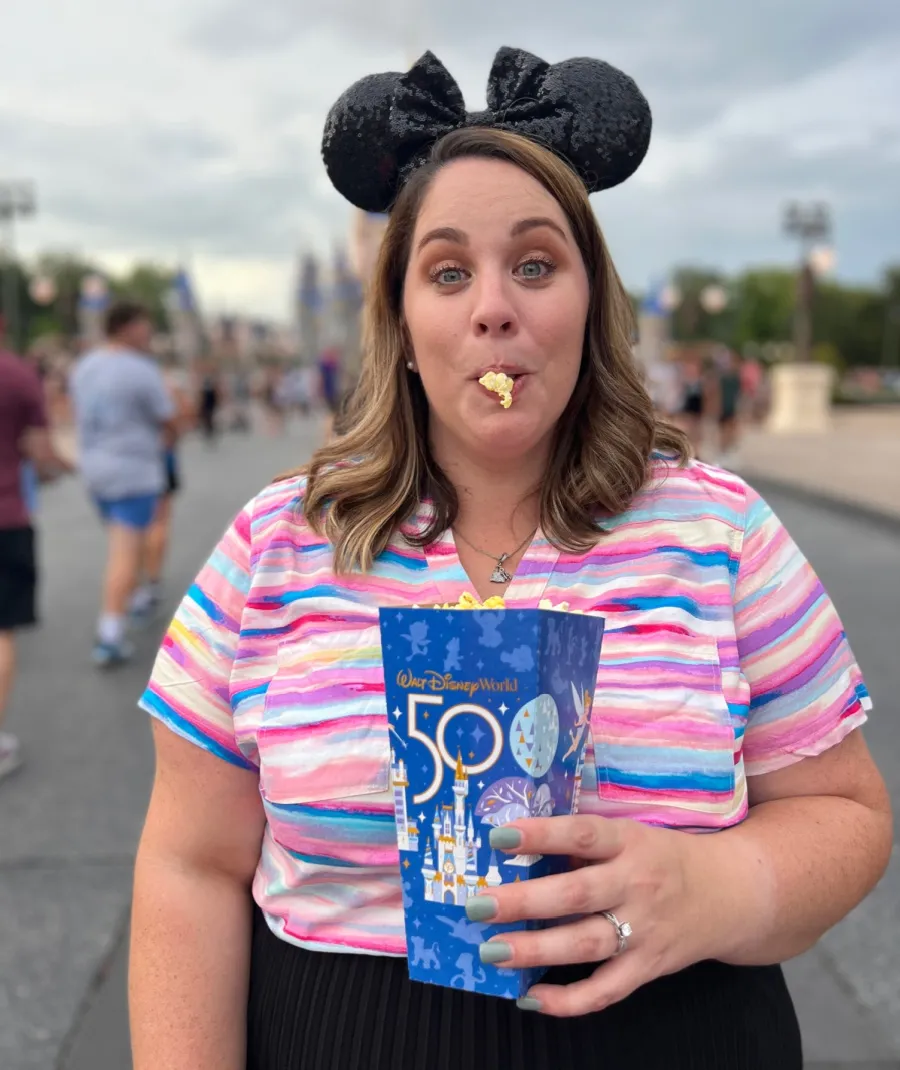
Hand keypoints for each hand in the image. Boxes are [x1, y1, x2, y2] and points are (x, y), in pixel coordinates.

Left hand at [467, 816, 722, 1016]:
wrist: (730, 894)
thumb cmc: (662, 858)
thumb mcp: (630, 836)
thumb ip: (584, 844)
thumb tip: (520, 849)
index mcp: (629, 843)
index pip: (583, 834)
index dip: (542, 834)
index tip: (498, 837)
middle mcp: (637, 885)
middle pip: (576, 894)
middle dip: (523, 901)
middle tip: (477, 905)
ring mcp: (644, 931)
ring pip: (586, 945)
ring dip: (535, 951)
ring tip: (491, 952)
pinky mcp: (648, 968)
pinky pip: (606, 991)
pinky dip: (568, 1000)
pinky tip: (530, 997)